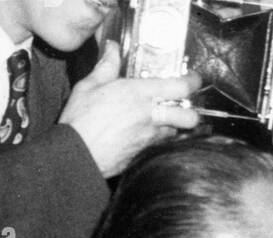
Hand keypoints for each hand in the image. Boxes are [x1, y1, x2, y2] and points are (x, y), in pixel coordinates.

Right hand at [59, 41, 200, 177]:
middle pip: (190, 117)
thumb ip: (106, 67)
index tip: (193, 79)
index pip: (180, 87)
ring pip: (176, 131)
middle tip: (184, 106)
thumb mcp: (89, 86)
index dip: (192, 82)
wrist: (78, 153)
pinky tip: (145, 134)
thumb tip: (112, 49)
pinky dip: (159, 139)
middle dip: (192, 113)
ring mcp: (151, 137)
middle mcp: (151, 116)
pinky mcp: (147, 153)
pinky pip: (161, 144)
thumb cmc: (80, 119)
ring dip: (172, 126)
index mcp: (138, 94)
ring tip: (160, 120)